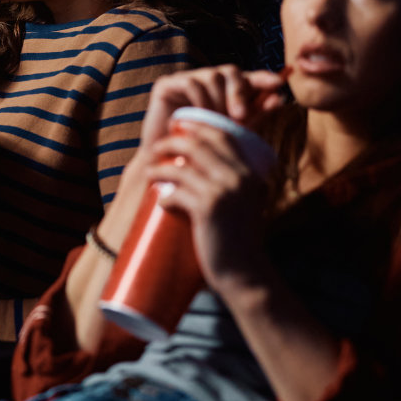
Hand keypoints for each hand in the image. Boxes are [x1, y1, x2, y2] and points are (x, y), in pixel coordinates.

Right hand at [136, 65, 289, 154]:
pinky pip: (191, 82)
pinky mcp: (167, 85)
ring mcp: (186, 81)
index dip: (263, 77)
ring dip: (218, 100)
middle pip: (231, 71)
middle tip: (240, 116)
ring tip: (215, 121)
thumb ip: (255, 116)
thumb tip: (279, 98)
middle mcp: (206, 82)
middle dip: (239, 92)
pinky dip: (200, 99)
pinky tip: (198, 116)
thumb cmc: (201, 150)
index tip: (278, 83)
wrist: (168, 164)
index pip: (247, 78)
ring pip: (212, 75)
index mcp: (223, 92)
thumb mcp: (234, 133)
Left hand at [146, 122, 274, 295]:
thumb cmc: (240, 241)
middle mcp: (240, 177)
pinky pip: (177, 191)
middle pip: (200, 144)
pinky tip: (160, 200)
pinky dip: (165, 195)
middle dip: (173, 141)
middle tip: (156, 147)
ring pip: (183, 166)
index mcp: (252, 172)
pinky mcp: (208, 209)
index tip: (178, 127)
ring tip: (149, 172)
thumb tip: (197, 170)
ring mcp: (225, 192)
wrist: (246, 274)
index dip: (198, 126)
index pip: (224, 136)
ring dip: (160, 167)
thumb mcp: (244, 204)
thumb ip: (231, 185)